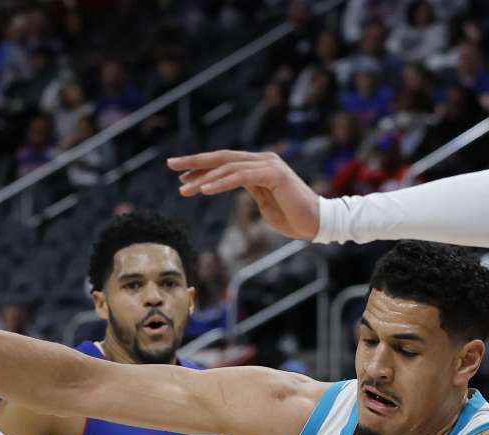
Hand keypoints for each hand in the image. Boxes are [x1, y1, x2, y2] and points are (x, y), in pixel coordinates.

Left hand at [167, 150, 319, 239]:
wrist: (317, 223)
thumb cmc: (292, 217)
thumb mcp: (263, 202)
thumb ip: (249, 190)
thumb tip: (229, 186)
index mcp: (259, 166)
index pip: (225, 161)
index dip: (201, 167)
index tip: (179, 174)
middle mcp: (263, 160)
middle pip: (222, 157)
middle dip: (194, 162)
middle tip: (170, 165)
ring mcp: (269, 165)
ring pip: (228, 166)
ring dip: (203, 178)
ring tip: (184, 188)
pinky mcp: (273, 174)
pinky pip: (241, 177)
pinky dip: (221, 182)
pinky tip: (205, 189)